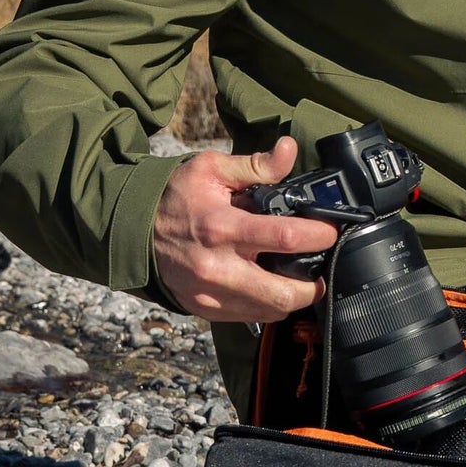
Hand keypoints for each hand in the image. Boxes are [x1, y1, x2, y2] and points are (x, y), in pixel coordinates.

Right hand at [152, 136, 339, 323]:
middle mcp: (217, 267)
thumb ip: (255, 165)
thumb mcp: (211, 170)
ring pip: (271, 310)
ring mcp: (211, 293)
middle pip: (283, 293)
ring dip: (294, 297)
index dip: (318, 235)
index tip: (331, 231)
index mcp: (221, 227)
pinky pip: (252, 316)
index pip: (284, 237)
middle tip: (322, 268)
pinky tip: (271, 286)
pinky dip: (269, 305)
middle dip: (313, 285)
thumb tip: (288, 149)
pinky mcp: (206, 309)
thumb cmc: (175, 198)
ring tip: (298, 277)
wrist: (134, 232)